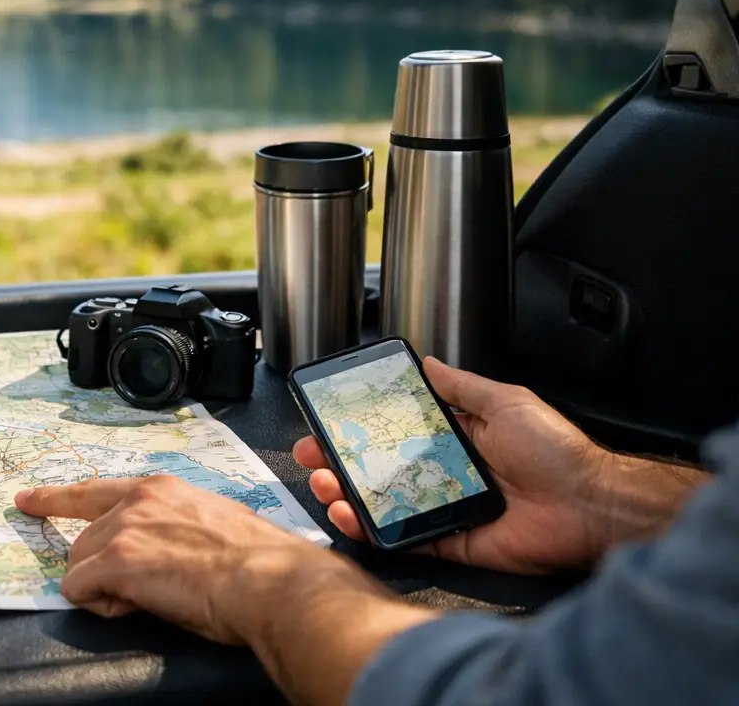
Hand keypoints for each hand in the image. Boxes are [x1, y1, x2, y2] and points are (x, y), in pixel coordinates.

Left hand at [18, 476, 437, 705]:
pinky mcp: (118, 562)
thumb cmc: (259, 562)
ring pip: (77, 564)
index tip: (27, 499)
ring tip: (147, 599)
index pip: (95, 489)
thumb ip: (180, 526)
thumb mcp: (214, 524)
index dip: (56, 498)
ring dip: (104, 588)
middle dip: (99, 569)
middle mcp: (137, 501)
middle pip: (83, 538)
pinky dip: (101, 606)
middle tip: (139, 592)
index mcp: (161, 489)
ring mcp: (124, 529)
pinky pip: (78, 590)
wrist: (272, 581)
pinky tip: (135, 606)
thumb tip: (176, 549)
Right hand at [293, 357, 612, 574]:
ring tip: (325, 484)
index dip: (362, 427)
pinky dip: (375, 531)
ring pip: (384, 503)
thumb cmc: (558, 452)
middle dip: (341, 461)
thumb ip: (462, 387)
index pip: (397, 430)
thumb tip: (430, 364)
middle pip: (381, 468)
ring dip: (348, 494)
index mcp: (458, 438)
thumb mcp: (506, 403)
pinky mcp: (452, 541)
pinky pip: (406, 538)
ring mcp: (446, 508)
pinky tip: (351, 517)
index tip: (331, 421)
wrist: (591, 506)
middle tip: (313, 456)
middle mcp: (447, 472)